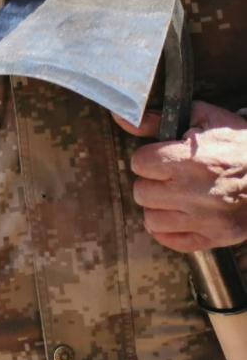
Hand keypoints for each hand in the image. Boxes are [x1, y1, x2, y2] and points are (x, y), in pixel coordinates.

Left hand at [116, 101, 246, 252]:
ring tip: (174, 197)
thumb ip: (158, 120)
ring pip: (151, 219)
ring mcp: (206, 219)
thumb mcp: (204, 118)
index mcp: (191, 161)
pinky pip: (172, 241)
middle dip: (151, 183)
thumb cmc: (241, 144)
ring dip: (158, 208)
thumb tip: (124, 120)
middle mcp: (196, 192)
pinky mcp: (216, 238)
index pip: (139, 163)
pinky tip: (179, 216)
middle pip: (141, 192)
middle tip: (168, 178)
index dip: (148, 159)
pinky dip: (170, 230)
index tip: (160, 159)